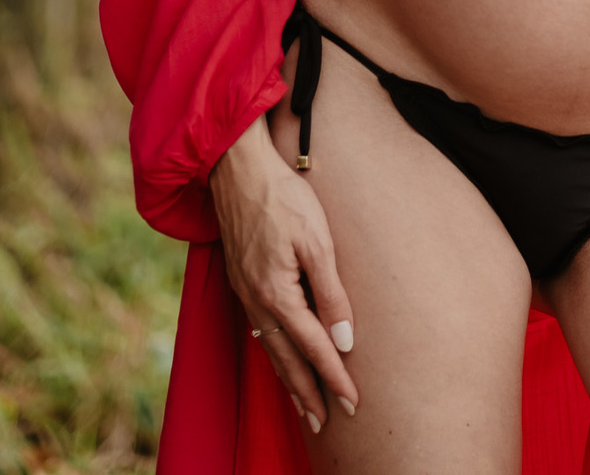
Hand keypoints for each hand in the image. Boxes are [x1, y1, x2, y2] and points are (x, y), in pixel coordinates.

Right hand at [210, 115, 357, 432]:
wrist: (236, 167)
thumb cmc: (283, 196)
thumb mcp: (317, 240)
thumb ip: (332, 292)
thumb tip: (344, 339)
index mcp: (278, 294)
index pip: (313, 347)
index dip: (334, 377)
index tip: (353, 403)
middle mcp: (257, 300)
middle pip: (287, 359)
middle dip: (308, 393)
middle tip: (327, 422)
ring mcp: (245, 291)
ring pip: (270, 347)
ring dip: (289, 378)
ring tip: (304, 405)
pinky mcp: (241, 279)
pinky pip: (259, 328)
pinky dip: (272, 351)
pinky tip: (278, 355)